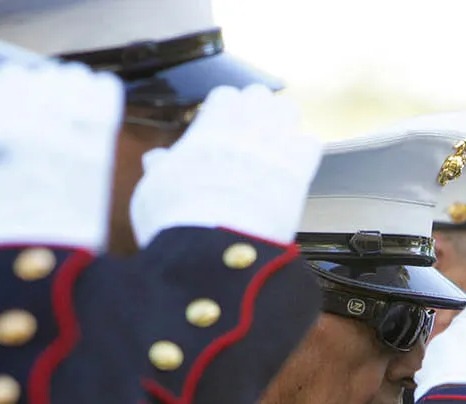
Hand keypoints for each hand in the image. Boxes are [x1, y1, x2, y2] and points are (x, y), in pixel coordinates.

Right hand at [0, 62, 124, 273]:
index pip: (9, 79)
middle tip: (54, 110)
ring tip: (76, 108)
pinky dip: (102, 95)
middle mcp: (19, 114)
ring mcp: (60, 127)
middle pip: (44, 78)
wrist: (25, 270)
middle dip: (50, 92)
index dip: (20, 92)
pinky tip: (101, 101)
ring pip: (74, 81)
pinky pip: (103, 97)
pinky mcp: (94, 145)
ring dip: (76, 91)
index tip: (27, 105)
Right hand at [130, 84, 322, 247]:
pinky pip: (311, 144)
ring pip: (289, 110)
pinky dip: (303, 151)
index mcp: (209, 127)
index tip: (220, 124)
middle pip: (259, 95)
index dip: (224, 109)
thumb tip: (157, 159)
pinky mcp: (298, 172)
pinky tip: (293, 166)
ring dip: (283, 122)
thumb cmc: (177, 219)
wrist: (214, 247)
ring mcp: (275, 147)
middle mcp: (245, 129)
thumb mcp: (153, 189)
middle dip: (256, 109)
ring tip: (274, 142)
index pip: (225, 95)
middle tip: (250, 130)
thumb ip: (160, 168)